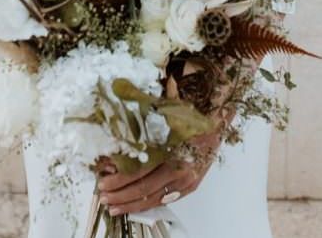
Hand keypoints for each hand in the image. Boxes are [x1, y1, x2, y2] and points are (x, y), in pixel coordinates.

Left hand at [95, 126, 223, 215]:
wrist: (218, 123)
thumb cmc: (191, 116)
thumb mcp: (168, 113)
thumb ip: (145, 121)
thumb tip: (117, 131)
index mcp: (173, 150)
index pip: (140, 170)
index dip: (120, 178)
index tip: (103, 180)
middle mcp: (180, 169)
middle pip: (144, 188)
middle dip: (120, 194)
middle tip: (103, 196)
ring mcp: (186, 181)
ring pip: (153, 199)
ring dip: (130, 204)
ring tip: (113, 207)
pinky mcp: (190, 187)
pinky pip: (164, 200)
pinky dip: (147, 205)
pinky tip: (133, 207)